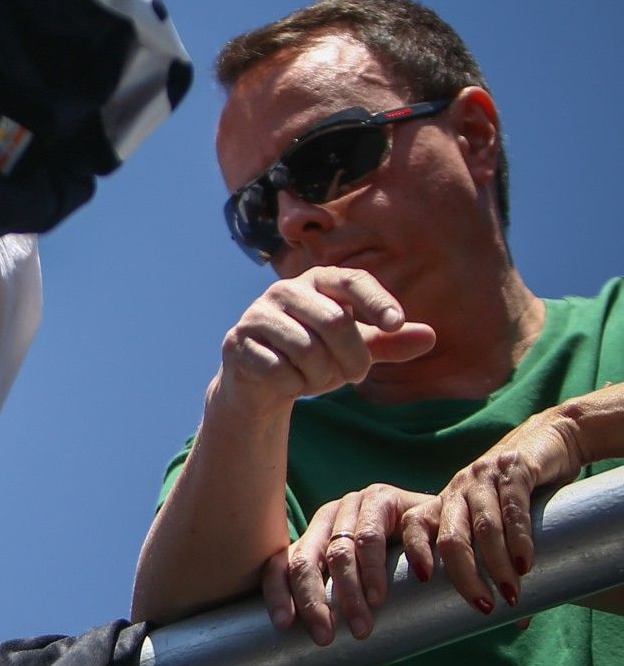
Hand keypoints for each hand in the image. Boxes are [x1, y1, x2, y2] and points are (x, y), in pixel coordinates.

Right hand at [216, 268, 435, 411]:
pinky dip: (292, 385)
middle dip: (353, 359)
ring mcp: (257, 315)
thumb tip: (430, 337)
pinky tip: (286, 383)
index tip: (395, 323)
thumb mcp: (355, 349)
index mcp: (317, 282)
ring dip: (322, 377)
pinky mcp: (237, 343)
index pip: (351, 280)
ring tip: (315, 379)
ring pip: (307, 350)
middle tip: (356, 376)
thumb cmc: (313, 357)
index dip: (376, 300)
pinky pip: (279, 371)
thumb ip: (388, 343)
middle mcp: (284, 291)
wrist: (259, 382)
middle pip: (335, 321)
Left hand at [276, 483, 437, 644]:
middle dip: (314, 600)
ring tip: (364, 623)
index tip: (283, 625)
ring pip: (347, 547)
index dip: (278, 592)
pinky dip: (386, 562)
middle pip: (311, 559)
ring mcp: (359, 504)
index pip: (283, 563)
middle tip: (326, 636)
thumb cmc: (395, 568)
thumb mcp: (362, 593)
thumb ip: (342, 629)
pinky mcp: (392, 499)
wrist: (438, 525)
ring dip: (353, 589)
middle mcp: (331, 516)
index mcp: (314, 537)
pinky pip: (383, 529)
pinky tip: (394, 587)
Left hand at [407, 410, 587, 613]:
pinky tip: (525, 564)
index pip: (413, 527)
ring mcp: (484, 478)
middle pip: (449, 537)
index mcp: (442, 503)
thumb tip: (510, 622)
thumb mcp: (492, 518)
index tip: (424, 584)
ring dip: (496, 565)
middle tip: (481, 607)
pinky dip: (519, 539)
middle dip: (463, 576)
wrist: (548, 439)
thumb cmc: (517, 493)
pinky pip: (513, 509)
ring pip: (482, 527)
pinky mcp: (515, 470)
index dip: (414, 554)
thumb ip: (491, 556)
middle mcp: (457, 489)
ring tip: (510, 595)